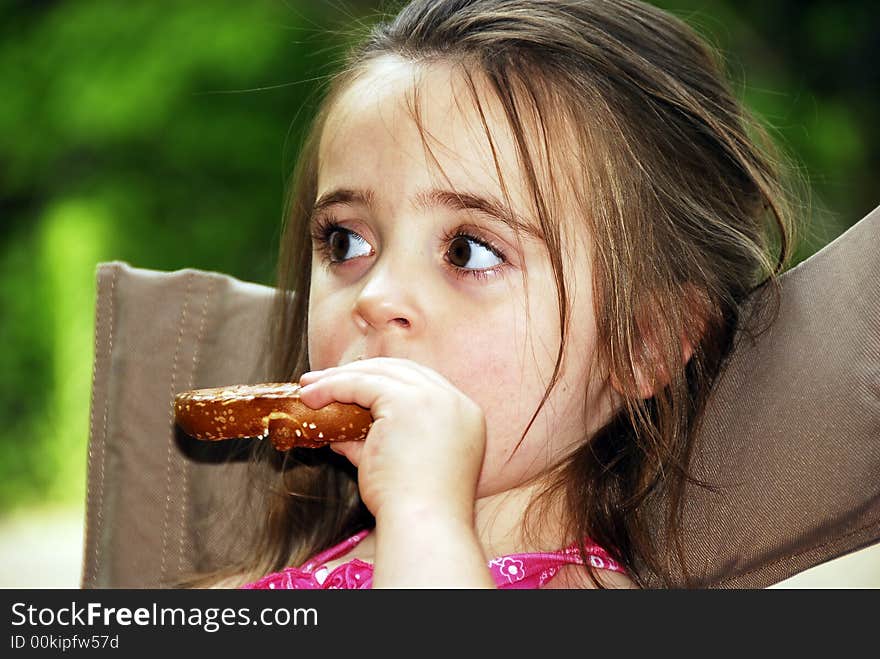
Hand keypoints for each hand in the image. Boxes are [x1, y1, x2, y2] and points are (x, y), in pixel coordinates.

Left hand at [297, 358, 486, 523]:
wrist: (424, 524)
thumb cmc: (414, 508)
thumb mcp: (395, 465)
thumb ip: (371, 444)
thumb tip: (340, 436)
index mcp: (464, 416)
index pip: (420, 384)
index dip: (384, 382)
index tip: (353, 388)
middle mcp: (454, 401)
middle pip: (402, 370)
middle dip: (359, 373)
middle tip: (322, 382)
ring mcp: (434, 397)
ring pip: (379, 372)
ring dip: (340, 377)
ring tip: (309, 388)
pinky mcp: (407, 401)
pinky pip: (362, 384)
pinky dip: (333, 386)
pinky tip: (312, 397)